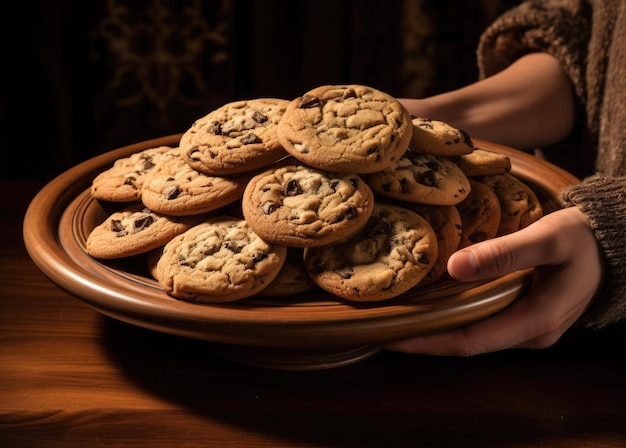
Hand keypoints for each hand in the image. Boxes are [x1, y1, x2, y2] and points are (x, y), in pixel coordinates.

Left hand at [385, 206, 602, 355]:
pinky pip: (484, 323)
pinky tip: (435, 303)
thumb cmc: (583, 239)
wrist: (614, 245)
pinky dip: (457, 316)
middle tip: (384, 324)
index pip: (468, 343)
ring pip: (474, 334)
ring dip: (439, 327)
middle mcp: (530, 335)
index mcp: (535, 322)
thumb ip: (504, 253)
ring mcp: (529, 330)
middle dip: (425, 337)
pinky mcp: (527, 318)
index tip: (390, 337)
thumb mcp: (547, 238)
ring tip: (400, 314)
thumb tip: (454, 267)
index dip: (426, 342)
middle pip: (466, 343)